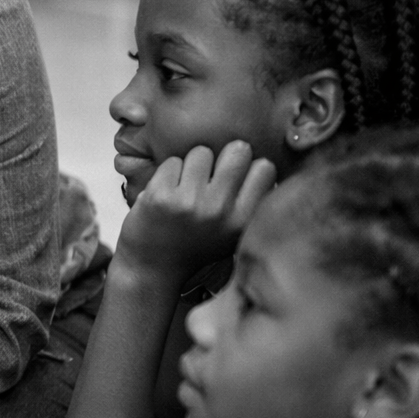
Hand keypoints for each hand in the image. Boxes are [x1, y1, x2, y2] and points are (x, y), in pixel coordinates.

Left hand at [117, 141, 276, 280]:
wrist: (152, 267)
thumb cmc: (197, 243)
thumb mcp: (234, 232)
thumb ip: (252, 202)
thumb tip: (266, 163)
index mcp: (243, 221)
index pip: (265, 168)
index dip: (250, 168)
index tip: (238, 179)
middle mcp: (219, 211)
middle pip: (237, 150)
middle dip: (225, 155)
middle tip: (213, 174)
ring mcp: (189, 202)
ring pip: (201, 152)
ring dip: (193, 165)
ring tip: (187, 187)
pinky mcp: (160, 196)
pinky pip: (172, 162)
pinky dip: (168, 173)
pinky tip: (167, 194)